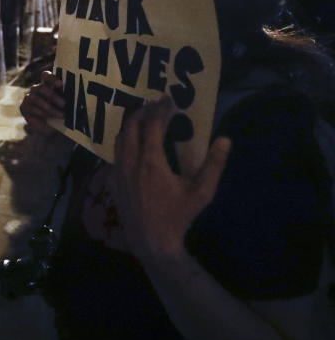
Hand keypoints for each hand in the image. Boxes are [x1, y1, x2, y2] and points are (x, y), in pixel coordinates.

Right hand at [19, 71, 63, 134]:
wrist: (49, 128)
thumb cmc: (59, 113)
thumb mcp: (64, 105)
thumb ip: (65, 98)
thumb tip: (73, 96)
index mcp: (47, 85)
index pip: (45, 75)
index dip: (51, 78)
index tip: (60, 84)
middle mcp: (37, 89)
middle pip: (41, 87)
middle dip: (53, 96)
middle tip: (64, 104)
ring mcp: (29, 97)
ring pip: (36, 98)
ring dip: (49, 108)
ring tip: (61, 115)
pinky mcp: (24, 107)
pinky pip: (32, 108)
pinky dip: (42, 113)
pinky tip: (49, 118)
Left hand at [113, 97, 231, 261]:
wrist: (151, 240)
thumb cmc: (178, 216)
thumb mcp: (201, 193)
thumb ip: (214, 165)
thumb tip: (225, 140)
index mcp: (152, 162)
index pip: (152, 125)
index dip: (160, 109)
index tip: (168, 99)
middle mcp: (131, 162)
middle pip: (130, 125)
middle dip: (141, 111)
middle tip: (154, 105)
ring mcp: (119, 171)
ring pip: (119, 138)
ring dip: (129, 124)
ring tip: (142, 118)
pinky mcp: (113, 180)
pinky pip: (115, 153)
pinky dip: (123, 141)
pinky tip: (132, 144)